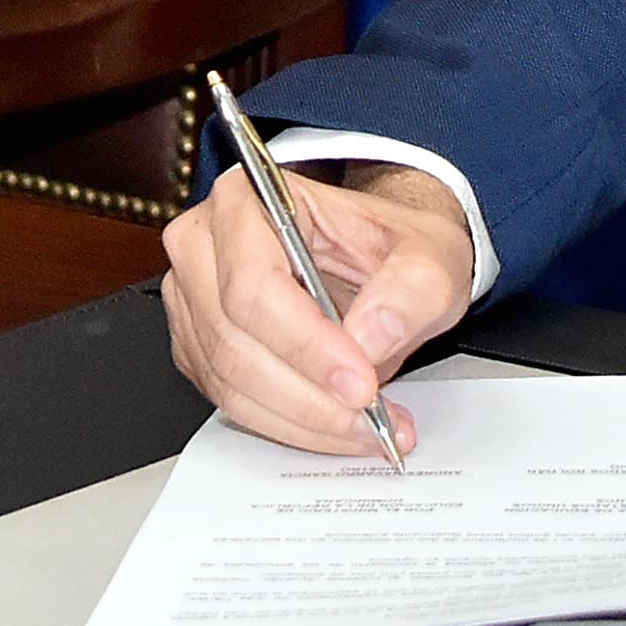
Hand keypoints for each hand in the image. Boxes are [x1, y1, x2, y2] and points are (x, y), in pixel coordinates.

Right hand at [160, 161, 475, 457]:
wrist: (378, 259)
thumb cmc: (389, 244)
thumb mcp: (431, 254)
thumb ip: (412, 288)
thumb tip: (371, 335)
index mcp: (247, 200)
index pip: (255, 284)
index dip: (305, 344)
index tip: (360, 382)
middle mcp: (204, 245)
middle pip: (234, 341)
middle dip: (308, 394)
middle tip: (371, 413)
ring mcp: (194, 300)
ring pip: (231, 382)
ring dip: (302, 418)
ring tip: (367, 425)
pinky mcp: (200, 347)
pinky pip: (231, 402)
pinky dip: (288, 424)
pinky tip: (336, 424)